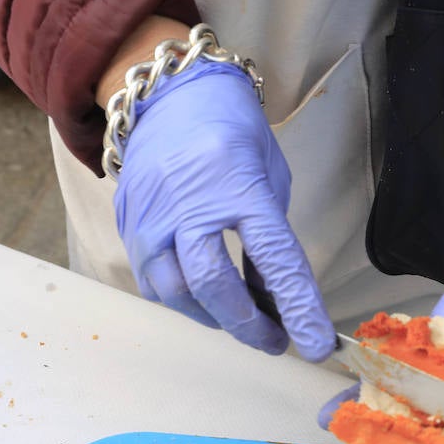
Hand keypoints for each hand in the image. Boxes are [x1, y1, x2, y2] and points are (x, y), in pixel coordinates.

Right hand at [112, 62, 334, 359]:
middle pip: (213, 285)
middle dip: (247, 326)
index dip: (298, 307)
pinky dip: (183, 300)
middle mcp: (187, 203)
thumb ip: (269, 241)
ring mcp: (150, 216)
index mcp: (237, 185)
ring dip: (214, 318)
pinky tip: (204, 299)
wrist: (168, 97)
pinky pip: (153, 282)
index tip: (315, 346)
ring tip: (241, 320)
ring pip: (175, 293)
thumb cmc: (230, 135)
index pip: (274, 258)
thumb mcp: (267, 179)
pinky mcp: (128, 225)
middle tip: (275, 341)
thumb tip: (274, 303)